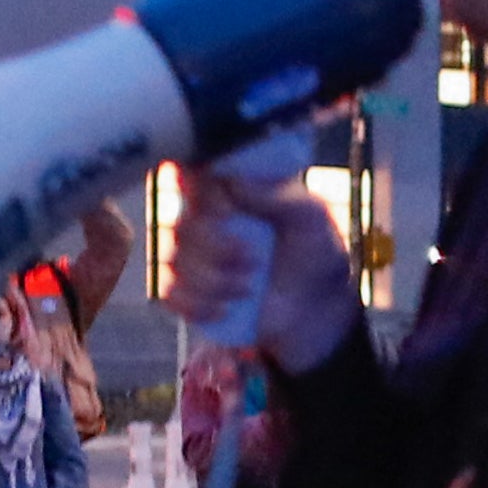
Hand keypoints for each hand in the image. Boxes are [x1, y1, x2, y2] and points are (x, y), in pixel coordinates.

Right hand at [169, 166, 363, 373]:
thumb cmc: (315, 254)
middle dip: (215, 249)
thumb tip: (233, 182)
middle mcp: (208, 221)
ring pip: (175, 261)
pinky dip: (195, 304)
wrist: (317, 309)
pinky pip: (170, 292)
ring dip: (211, 280)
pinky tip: (224, 309)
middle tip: (253, 260)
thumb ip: (278, 195)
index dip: (202, 197)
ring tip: (248, 288)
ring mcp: (196, 257)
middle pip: (182, 226)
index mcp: (233, 194)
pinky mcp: (191, 292)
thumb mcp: (311, 217)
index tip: (228, 212)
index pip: (193, 178)